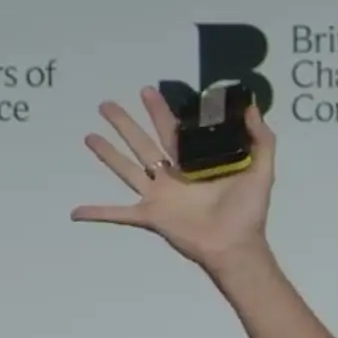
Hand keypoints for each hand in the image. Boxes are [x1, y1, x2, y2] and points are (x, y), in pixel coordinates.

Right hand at [70, 86, 277, 271]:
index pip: (174, 130)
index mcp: (195, 162)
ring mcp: (159, 195)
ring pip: (127, 167)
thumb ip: (260, 138)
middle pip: (144, 142)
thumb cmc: (249, 209)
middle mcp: (173, 175)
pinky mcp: (151, 215)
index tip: (148, 91)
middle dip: (126, 123)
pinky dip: (98, 213)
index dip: (161, 111)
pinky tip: (75, 211)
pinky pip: (119, 214)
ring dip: (108, 153)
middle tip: (107, 104)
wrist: (237, 246)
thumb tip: (251, 106)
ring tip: (89, 135)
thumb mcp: (262, 169)